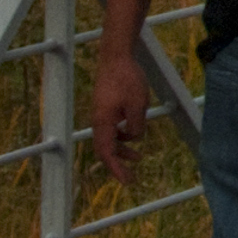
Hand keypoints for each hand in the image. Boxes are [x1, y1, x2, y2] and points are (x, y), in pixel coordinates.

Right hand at [88, 59, 150, 174]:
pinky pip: (112, 128)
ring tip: (138, 158)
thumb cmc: (128, 79)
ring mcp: (101, 113)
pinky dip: (122, 135)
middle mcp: (98, 120)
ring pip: (109, 139)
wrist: (116, 56)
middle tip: (131, 178)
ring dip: (122, 150)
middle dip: (118, 164)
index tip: (126, 181)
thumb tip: (133, 137)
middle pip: (105, 149)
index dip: (116, 169)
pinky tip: (134, 131)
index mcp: (103, 122)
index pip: (107, 153)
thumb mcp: (138, 105)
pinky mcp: (105, 106)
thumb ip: (136, 126)